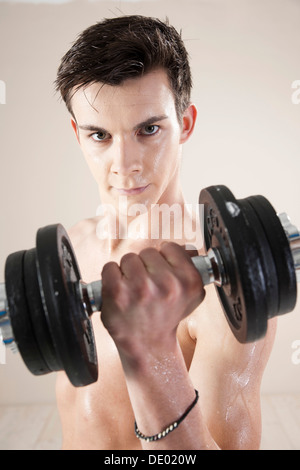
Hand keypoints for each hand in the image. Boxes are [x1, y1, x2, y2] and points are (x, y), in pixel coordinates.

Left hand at [100, 242, 204, 361]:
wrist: (148, 345)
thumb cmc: (166, 316)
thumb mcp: (190, 295)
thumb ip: (190, 267)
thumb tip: (186, 249)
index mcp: (188, 281)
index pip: (171, 248)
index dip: (164, 260)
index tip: (161, 273)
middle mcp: (166, 284)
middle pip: (148, 252)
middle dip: (145, 267)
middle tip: (148, 288)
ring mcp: (140, 287)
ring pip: (129, 258)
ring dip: (128, 272)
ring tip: (134, 291)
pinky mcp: (116, 291)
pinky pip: (110, 267)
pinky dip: (111, 277)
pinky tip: (120, 292)